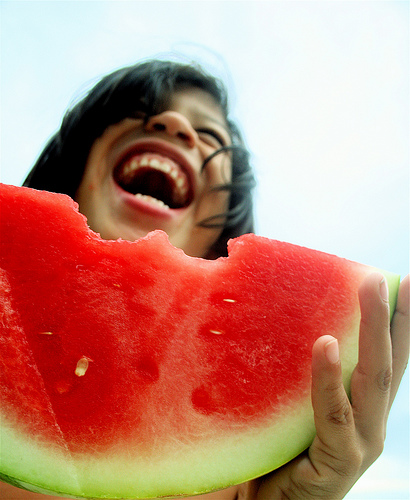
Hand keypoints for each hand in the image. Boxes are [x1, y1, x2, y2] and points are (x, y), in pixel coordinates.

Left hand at [243, 273, 408, 499]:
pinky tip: (327, 345)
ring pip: (372, 380)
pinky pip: (334, 414)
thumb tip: (300, 324)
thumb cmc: (286, 450)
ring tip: (370, 290)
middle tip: (385, 276)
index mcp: (366, 408)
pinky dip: (330, 378)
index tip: (404, 282)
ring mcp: (360, 444)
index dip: (399, 322)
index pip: (388, 358)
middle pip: (387, 362)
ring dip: (374, 331)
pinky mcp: (339, 461)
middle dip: (392, 316)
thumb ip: (310, 375)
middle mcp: (372, 423)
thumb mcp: (301, 405)